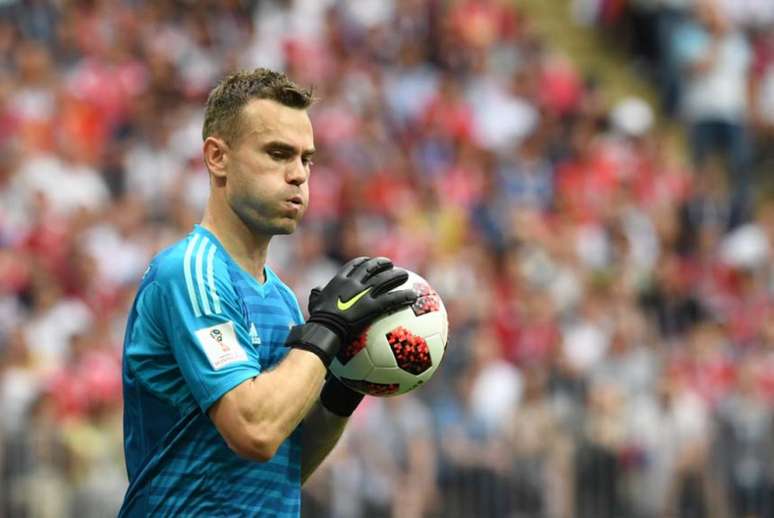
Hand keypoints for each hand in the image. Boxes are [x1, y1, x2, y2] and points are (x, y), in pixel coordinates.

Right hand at [287, 257, 416, 366]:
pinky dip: (404, 296)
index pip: (354, 265)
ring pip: (384, 280)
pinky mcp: (372, 306)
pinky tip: (413, 296)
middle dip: (383, 264)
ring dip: (396, 275)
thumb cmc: (317, 320)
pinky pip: (392, 299)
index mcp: (340, 281)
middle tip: (391, 265)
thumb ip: (317, 294)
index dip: (364, 262)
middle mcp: (353, 283)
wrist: (324, 329)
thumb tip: (316, 290)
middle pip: (372, 268)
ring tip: (405, 275)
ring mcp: (364, 293)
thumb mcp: (314, 302)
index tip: (370, 262)